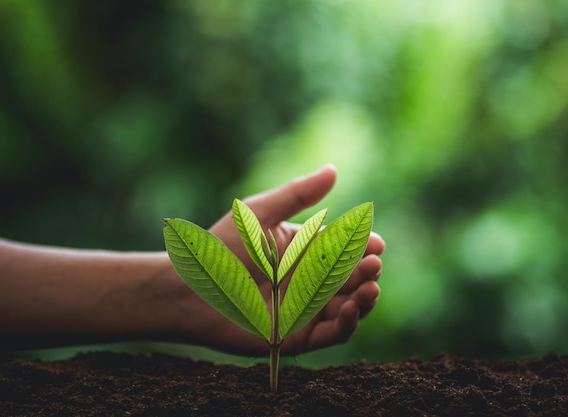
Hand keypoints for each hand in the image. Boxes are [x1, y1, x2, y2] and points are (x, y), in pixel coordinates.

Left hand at [204, 164, 383, 355]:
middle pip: (352, 277)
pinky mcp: (299, 336)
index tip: (375, 243)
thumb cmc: (222, 247)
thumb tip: (333, 170)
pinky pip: (333, 334)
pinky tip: (351, 308)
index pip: (345, 247)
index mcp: (306, 250)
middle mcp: (310, 280)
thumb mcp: (261, 214)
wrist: (192, 288)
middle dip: (367, 271)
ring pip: (349, 306)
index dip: (364, 246)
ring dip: (365, 298)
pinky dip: (348, 324)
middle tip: (373, 264)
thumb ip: (297, 194)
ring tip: (370, 287)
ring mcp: (307, 309)